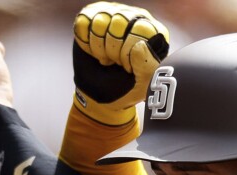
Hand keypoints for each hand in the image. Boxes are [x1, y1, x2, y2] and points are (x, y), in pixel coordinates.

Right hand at [71, 2, 169, 125]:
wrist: (105, 95)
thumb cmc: (129, 88)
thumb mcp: (145, 84)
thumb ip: (149, 67)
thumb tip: (139, 46)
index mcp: (153, 32)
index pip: (140, 29)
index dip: (128, 51)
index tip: (128, 68)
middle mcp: (135, 20)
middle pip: (118, 21)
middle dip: (112, 49)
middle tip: (115, 62)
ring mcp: (113, 17)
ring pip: (99, 21)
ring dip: (98, 47)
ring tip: (106, 58)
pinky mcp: (93, 19)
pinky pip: (83, 22)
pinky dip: (85, 42)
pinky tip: (94, 51)